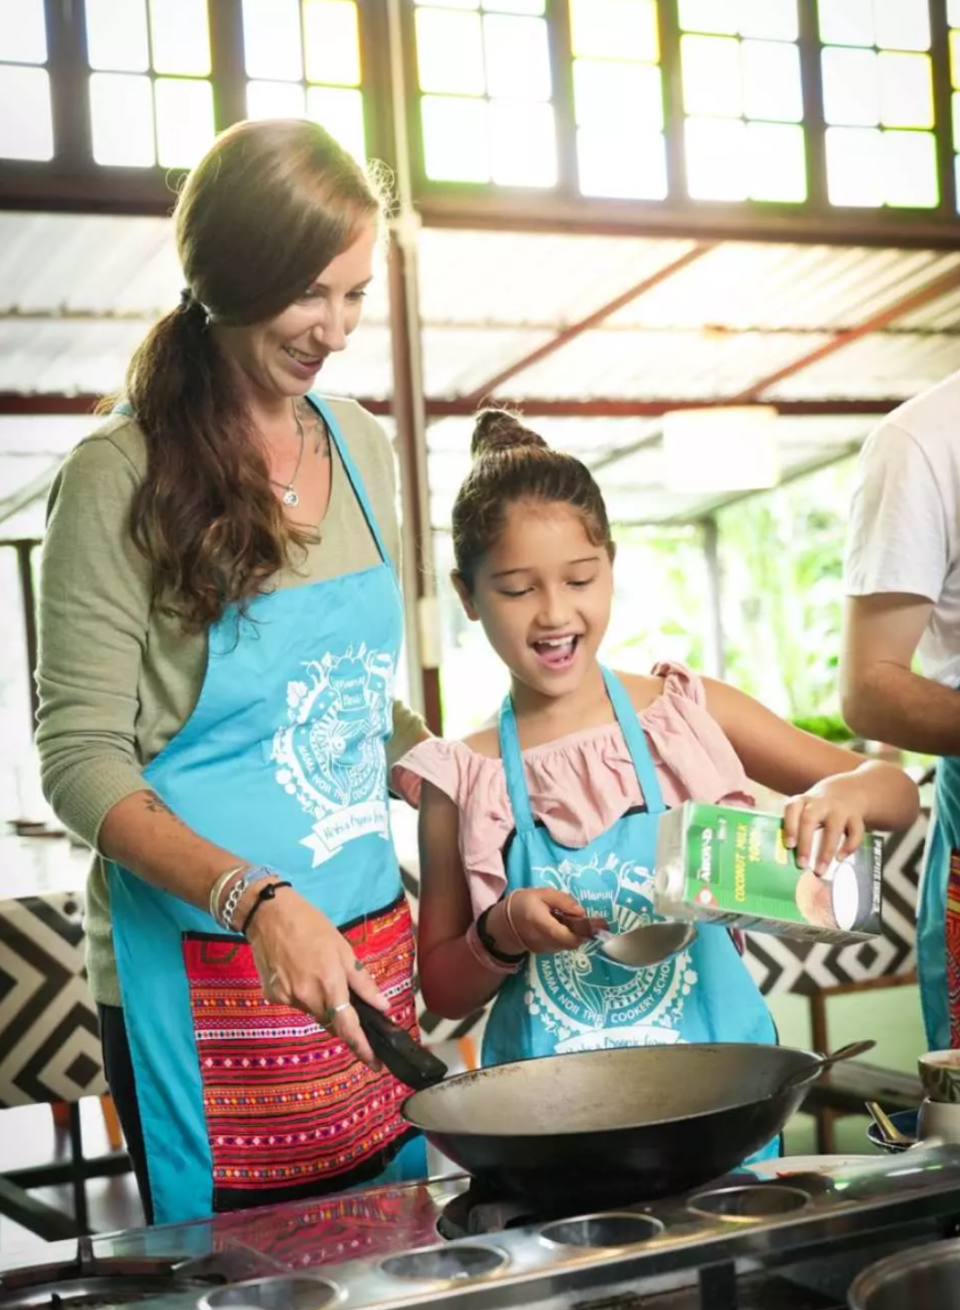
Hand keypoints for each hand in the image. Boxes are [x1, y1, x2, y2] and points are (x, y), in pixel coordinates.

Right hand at [244, 885, 388, 1067]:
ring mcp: (287, 998)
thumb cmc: (311, 926)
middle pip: (331, 1021)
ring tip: (317, 972)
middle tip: (342, 993)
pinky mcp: (273, 995)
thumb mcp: (343, 949)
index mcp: (330, 984)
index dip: (362, 1048)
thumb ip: (362, 982)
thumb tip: (382, 1006)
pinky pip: (296, 1004)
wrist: (269, 914)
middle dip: (341, 1016)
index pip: (348, 1026)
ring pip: (313, 1013)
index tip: (374, 1063)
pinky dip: (303, 995)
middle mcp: (307, 997)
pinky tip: (299, 972)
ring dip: (322, 1004)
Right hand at [489, 887, 606, 954]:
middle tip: (592, 922)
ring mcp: (543, 948)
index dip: (583, 933)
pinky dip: (566, 938)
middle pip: (571, 943)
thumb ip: (562, 901)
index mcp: (542, 923)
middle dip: (582, 934)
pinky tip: (563, 927)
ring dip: (574, 936)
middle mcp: (544, 940)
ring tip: (575, 922)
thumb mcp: (542, 894)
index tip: (596, 925)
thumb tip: (581, 912)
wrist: (502, 923)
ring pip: (567, 945)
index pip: (568, 936)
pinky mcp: (543, 951)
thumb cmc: (523, 903)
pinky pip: (560, 946)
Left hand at [782, 774, 866, 875]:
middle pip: (810, 819)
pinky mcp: (856, 817)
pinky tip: (840, 859)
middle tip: (802, 864)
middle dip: (805, 843)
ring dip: (826, 851)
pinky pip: (855, 832)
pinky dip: (848, 847)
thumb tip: (783, 857)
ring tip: (820, 870)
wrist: (845, 792)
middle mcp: (820, 803)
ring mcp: (839, 809)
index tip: (789, 845)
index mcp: (802, 801)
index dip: (790, 826)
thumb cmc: (815, 809)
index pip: (792, 808)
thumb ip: (794, 828)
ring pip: (834, 828)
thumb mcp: (803, 810)